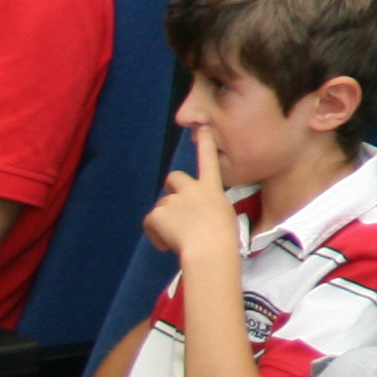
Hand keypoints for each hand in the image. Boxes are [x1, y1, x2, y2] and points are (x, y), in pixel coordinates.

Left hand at [143, 125, 243, 262]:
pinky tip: (166, 245)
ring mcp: (173, 200)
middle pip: (174, 177)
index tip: (203, 127)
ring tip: (177, 238)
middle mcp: (191, 188)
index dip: (205, 143)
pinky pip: (151, 222)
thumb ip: (210, 207)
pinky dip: (155, 233)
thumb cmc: (224, 237)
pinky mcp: (157, 214)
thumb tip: (198, 215)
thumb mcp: (225, 215)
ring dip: (166, 219)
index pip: (208, 160)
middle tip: (175, 208)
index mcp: (212, 188)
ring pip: (162, 206)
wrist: (208, 248)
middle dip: (172, 189)